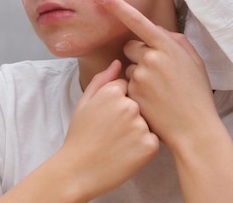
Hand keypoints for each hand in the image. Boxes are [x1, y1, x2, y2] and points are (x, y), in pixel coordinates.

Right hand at [61, 59, 158, 198]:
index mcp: (112, 92)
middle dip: (129, 114)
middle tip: (112, 131)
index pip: (126, 87)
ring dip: (137, 130)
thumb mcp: (84, 103)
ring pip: (147, 121)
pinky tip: (126, 152)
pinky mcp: (150, 145)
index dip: (116, 101)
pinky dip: (143, 146)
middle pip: (138, 103)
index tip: (106, 116)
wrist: (78, 170)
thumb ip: (102, 80)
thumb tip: (119, 62)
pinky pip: (153, 139)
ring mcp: (141, 126)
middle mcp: (129, 106)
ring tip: (118, 143)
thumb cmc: (80, 136)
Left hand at [95, 0, 217, 150]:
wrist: (194, 128)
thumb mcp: (193, 61)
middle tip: (158, 73)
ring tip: (159, 91)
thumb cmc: (195, 92)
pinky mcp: (131, 92)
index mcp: (167, 46)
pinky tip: (151, 101)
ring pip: (128, 66)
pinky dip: (135, 90)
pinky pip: (126, 84)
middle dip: (139, 55)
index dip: (117, 6)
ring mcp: (140, 76)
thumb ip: (174, 41)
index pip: (137, 21)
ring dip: (138, 75)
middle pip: (130, 46)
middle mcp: (151, 58)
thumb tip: (155, 30)